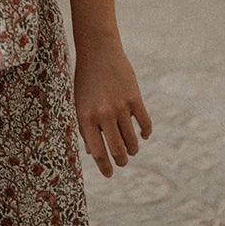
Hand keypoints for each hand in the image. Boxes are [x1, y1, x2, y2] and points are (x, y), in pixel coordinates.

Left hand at [74, 42, 151, 177]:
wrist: (98, 51)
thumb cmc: (86, 79)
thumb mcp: (79, 103)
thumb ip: (85, 127)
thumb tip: (93, 153)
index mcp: (86, 117)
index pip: (97, 153)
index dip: (105, 167)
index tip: (109, 174)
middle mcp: (103, 115)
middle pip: (117, 151)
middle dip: (121, 161)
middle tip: (122, 162)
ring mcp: (120, 107)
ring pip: (132, 142)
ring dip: (132, 149)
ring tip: (130, 149)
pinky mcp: (135, 99)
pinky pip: (145, 125)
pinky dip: (145, 133)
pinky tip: (143, 134)